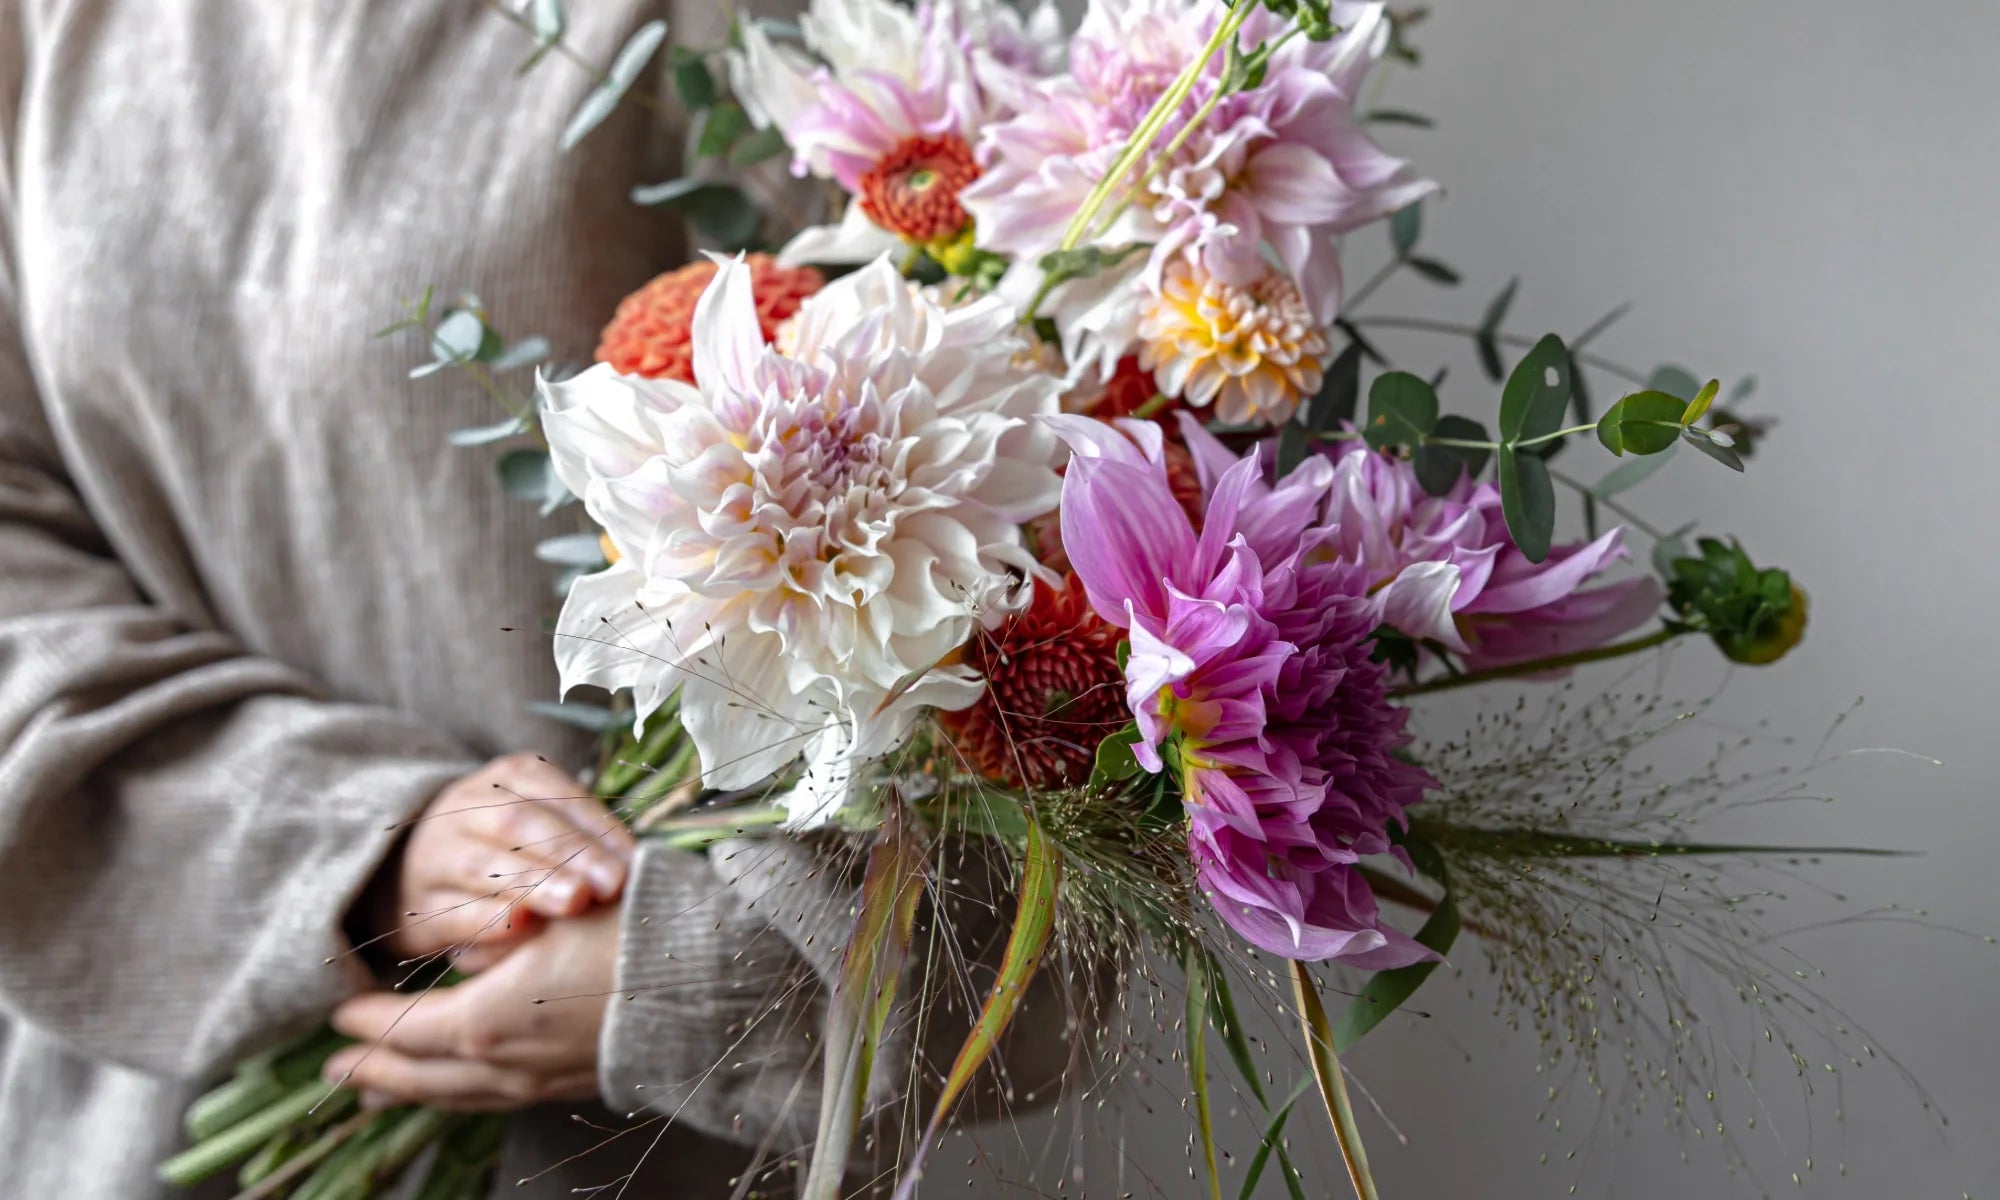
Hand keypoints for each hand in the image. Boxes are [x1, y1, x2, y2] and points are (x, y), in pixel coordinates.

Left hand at [326, 904, 619, 1109]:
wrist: (707, 985)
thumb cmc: (628, 936)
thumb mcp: (551, 920)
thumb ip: (494, 943)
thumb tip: (460, 958)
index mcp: (487, 1021)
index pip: (406, 1030)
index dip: (369, 1025)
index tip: (341, 1016)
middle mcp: (504, 1066)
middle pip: (420, 1078)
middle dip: (374, 1073)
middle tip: (337, 1071)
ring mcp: (538, 1084)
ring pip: (456, 1096)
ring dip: (411, 1092)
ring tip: (379, 1092)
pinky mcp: (569, 1087)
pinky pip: (493, 1101)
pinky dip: (457, 1096)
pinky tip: (457, 1089)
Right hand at [357, 752, 634, 972]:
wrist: (411, 871)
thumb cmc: (509, 849)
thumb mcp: (543, 827)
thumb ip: (584, 841)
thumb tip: (639, 870)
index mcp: (510, 777)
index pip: (558, 795)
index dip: (599, 828)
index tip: (635, 863)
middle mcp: (466, 806)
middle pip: (518, 823)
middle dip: (569, 853)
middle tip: (610, 885)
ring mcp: (435, 854)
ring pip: (480, 865)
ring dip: (530, 885)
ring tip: (573, 903)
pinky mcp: (416, 905)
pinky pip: (451, 913)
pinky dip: (488, 922)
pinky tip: (522, 929)